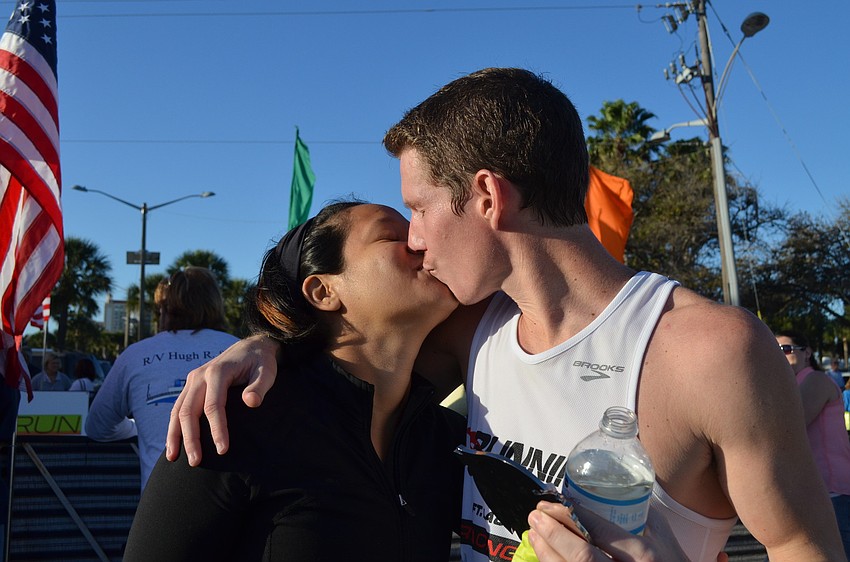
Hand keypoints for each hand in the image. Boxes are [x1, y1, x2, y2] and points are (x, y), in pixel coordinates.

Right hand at [165, 335, 280, 465]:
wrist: (252, 347)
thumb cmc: (261, 362)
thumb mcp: (267, 371)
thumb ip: (260, 386)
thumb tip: (251, 403)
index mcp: (218, 372)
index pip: (213, 405)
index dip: (217, 429)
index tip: (223, 450)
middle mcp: (200, 375)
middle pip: (189, 410)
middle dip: (191, 438)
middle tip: (196, 462)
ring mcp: (193, 380)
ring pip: (177, 410)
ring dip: (175, 435)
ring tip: (173, 458)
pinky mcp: (191, 385)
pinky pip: (177, 407)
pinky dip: (173, 426)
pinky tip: (173, 444)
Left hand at [527, 501, 728, 561]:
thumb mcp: (665, 539)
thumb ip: (643, 514)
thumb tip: (613, 489)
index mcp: (645, 555)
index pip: (600, 531)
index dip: (570, 515)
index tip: (551, 503)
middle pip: (581, 556)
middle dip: (553, 533)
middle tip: (536, 515)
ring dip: (547, 553)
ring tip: (534, 534)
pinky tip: (545, 556)